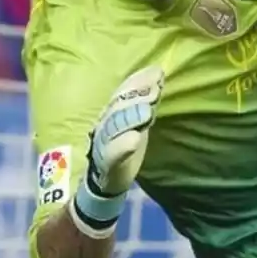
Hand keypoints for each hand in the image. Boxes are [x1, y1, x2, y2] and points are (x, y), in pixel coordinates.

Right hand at [73, 66, 162, 237]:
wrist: (99, 186)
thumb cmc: (117, 152)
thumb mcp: (131, 126)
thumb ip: (142, 105)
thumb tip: (157, 75)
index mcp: (111, 119)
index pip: (124, 96)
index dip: (138, 82)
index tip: (157, 71)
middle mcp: (104, 129)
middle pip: (120, 108)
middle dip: (137, 95)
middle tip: (156, 82)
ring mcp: (104, 147)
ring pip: (115, 129)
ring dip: (130, 117)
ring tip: (148, 107)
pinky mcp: (108, 168)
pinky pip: (113, 156)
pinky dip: (122, 148)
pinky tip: (134, 140)